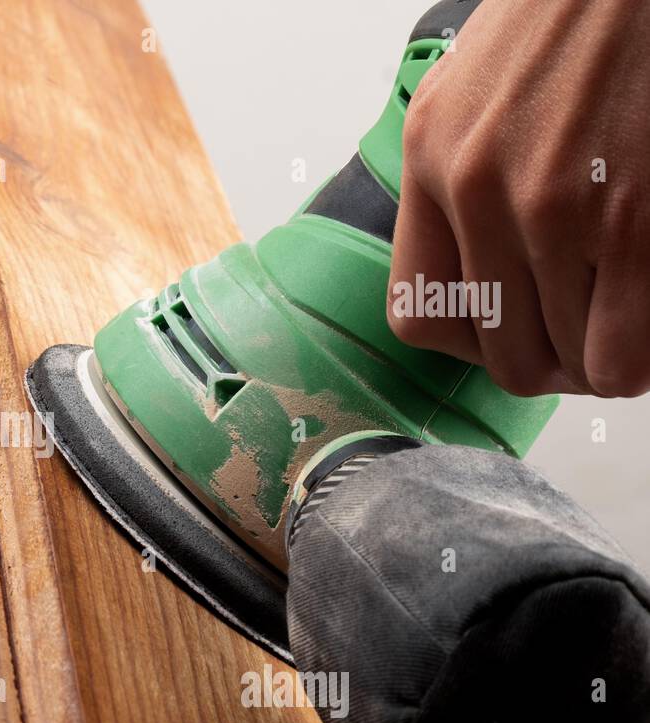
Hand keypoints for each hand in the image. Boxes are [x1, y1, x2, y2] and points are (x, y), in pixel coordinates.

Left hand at [388, 0, 649, 397]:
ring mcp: (553, 210)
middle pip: (506, 358)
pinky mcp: (631, 223)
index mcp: (429, 161)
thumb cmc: (563, 23)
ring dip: (604, 357)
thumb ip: (453, 185)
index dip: (472, 342)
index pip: (418, 317)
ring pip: (572, 366)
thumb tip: (477, 280)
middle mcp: (478, 193)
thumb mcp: (466, 97)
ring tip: (625, 315)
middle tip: (587, 332)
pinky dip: (642, 354)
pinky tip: (649, 315)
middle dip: (553, 361)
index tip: (512, 327)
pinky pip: (627, 351)